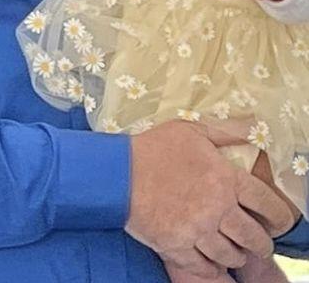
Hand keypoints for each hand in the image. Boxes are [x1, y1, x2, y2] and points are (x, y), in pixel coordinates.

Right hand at [126, 121, 294, 277]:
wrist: (117, 172)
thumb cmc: (153, 148)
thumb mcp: (190, 130)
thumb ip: (225, 130)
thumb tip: (253, 126)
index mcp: (225, 178)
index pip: (268, 204)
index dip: (279, 217)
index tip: (278, 223)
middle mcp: (217, 208)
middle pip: (254, 237)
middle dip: (260, 243)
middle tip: (257, 242)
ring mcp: (198, 230)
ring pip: (232, 256)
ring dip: (235, 255)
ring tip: (232, 250)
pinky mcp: (178, 247)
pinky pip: (205, 268)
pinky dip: (212, 269)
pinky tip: (212, 263)